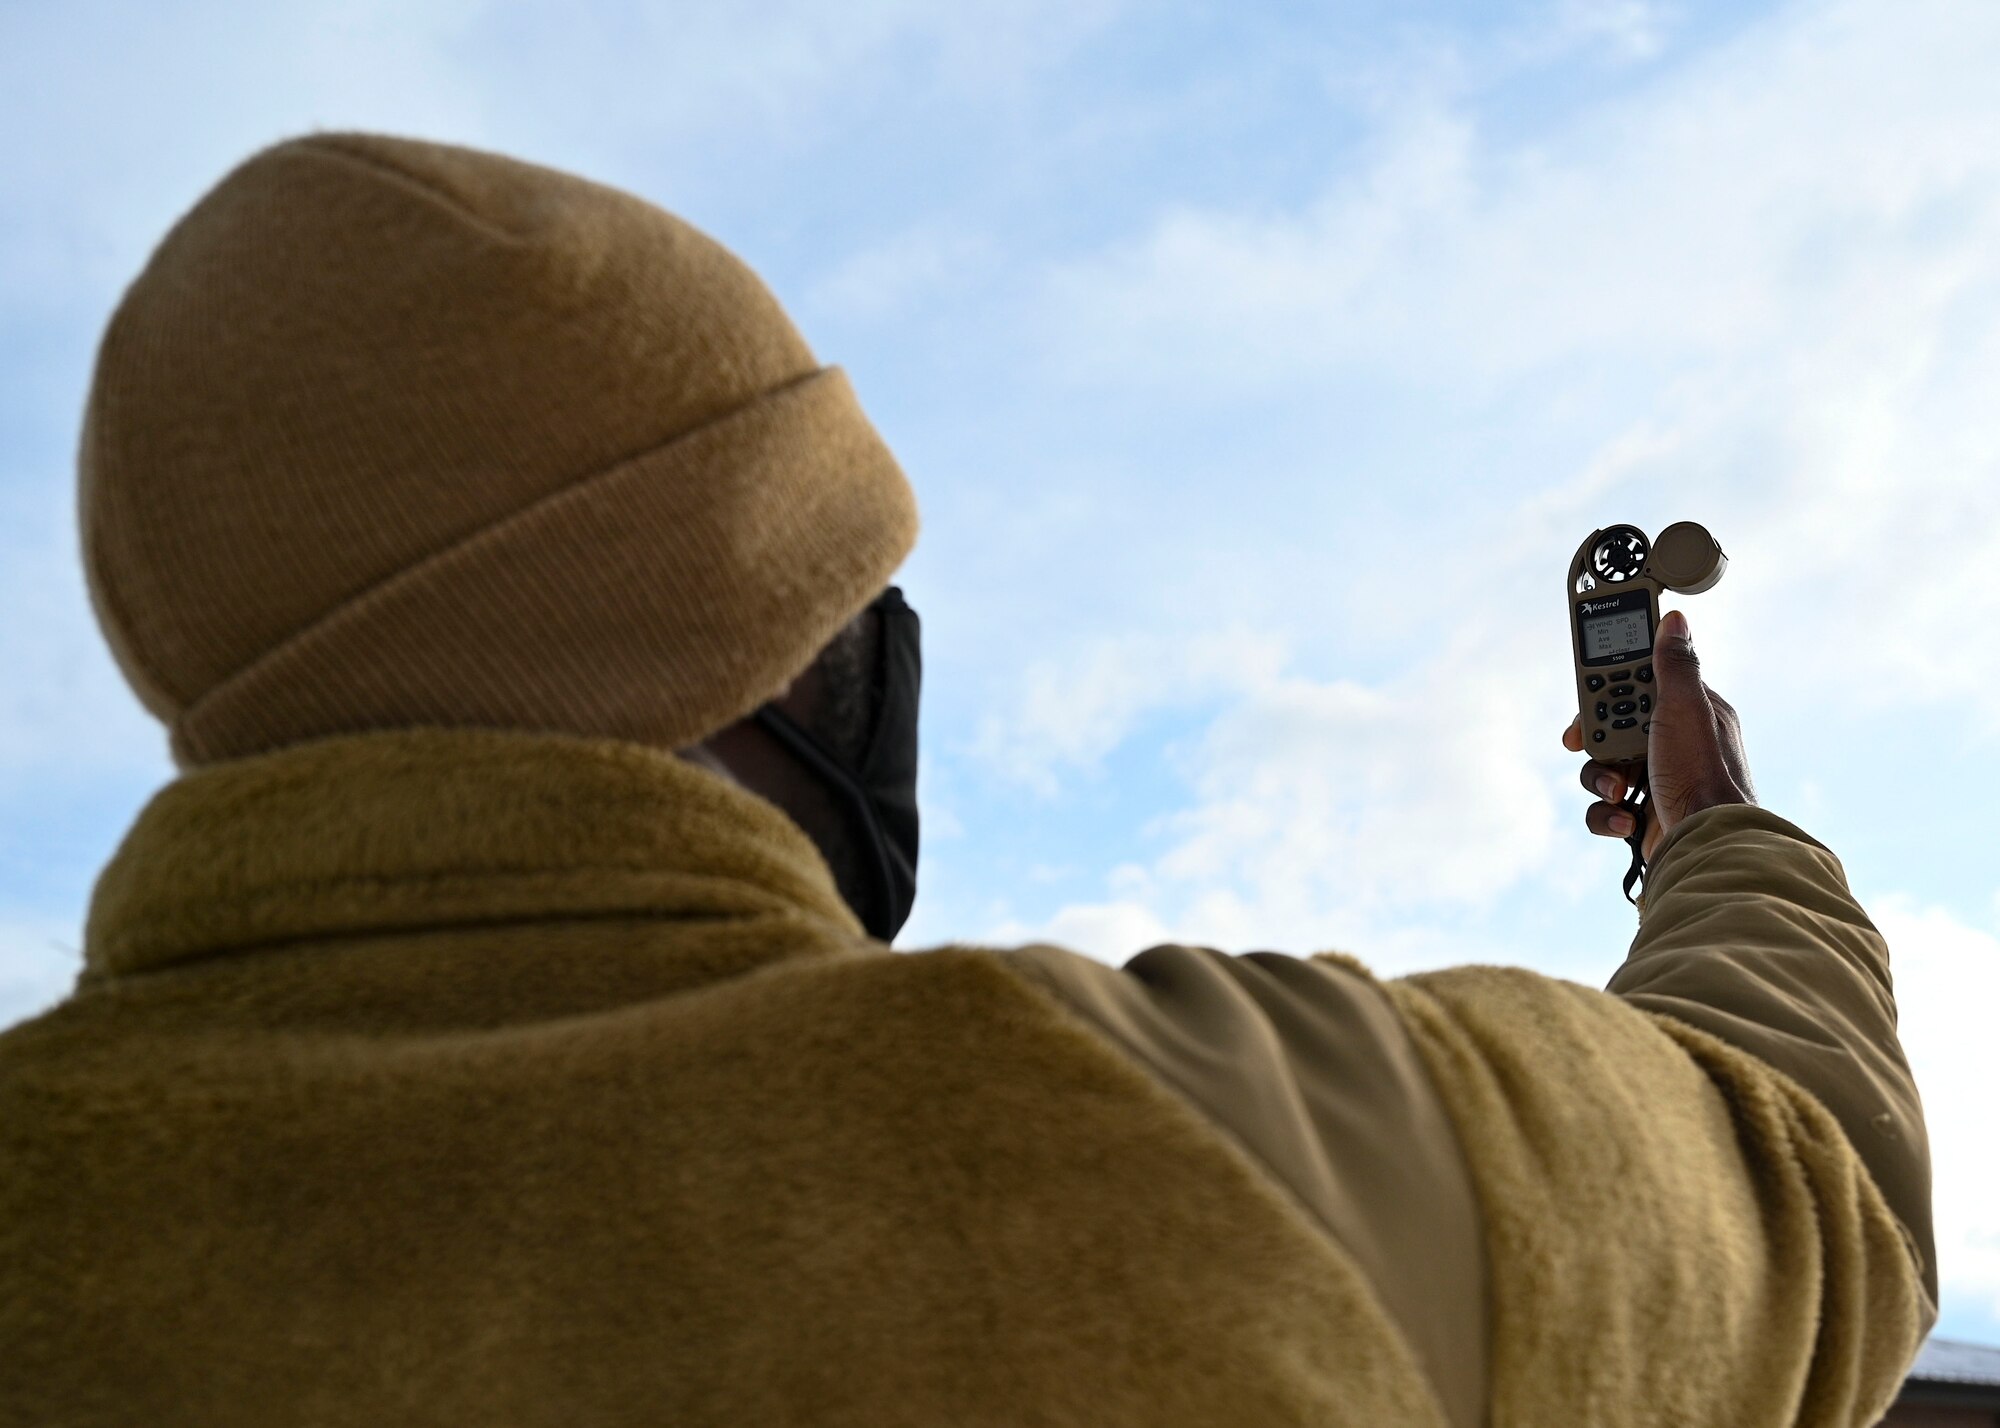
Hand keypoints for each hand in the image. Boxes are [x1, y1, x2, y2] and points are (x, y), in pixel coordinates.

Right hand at [1562, 609, 1756, 865]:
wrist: (1707, 845)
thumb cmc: (1702, 775)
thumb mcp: (1686, 708)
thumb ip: (1674, 664)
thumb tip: (1676, 620)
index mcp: (1690, 713)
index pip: (1638, 684)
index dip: (1608, 687)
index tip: (1587, 694)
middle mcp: (1674, 744)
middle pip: (1613, 725)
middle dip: (1598, 738)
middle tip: (1585, 742)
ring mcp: (1659, 780)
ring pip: (1605, 766)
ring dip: (1601, 778)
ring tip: (1619, 791)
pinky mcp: (1646, 815)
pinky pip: (1606, 807)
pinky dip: (1607, 814)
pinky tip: (1626, 820)